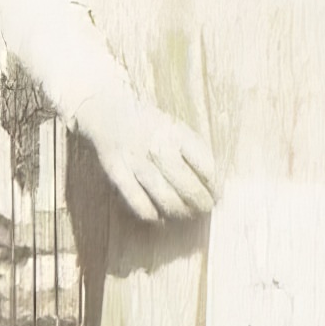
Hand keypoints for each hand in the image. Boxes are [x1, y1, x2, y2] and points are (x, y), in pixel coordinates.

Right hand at [75, 90, 216, 223]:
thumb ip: (193, 150)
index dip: (215, 185)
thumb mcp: (175, 126)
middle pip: (188, 186)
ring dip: (181, 211)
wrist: (107, 108)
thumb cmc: (149, 122)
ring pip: (166, 198)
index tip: (217, 193)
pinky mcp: (118, 172)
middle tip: (205, 208)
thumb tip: (212, 181)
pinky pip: (138, 202)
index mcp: (177, 133)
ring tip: (188, 214)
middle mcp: (158, 147)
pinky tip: (160, 217)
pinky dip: (152, 215)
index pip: (206, 166)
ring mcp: (137, 161)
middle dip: (201, 202)